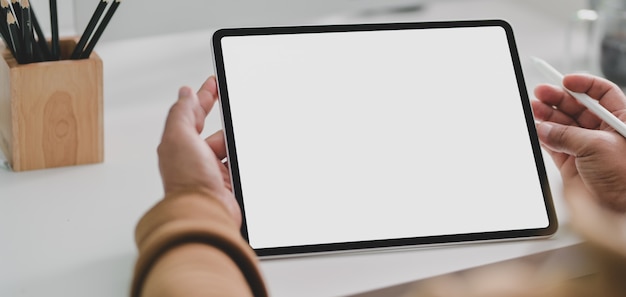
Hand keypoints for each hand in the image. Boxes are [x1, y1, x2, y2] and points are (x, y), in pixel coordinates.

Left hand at [157, 76, 240, 224]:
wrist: (205, 213)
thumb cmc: (187, 182)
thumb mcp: (179, 137)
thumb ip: (182, 113)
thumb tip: (185, 93)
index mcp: (179, 145)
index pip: (193, 114)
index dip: (204, 97)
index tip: (214, 82)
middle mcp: (194, 159)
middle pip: (215, 132)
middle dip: (227, 123)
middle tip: (237, 109)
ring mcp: (212, 172)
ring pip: (230, 149)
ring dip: (236, 144)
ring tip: (242, 142)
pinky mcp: (228, 185)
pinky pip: (239, 165)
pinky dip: (243, 160)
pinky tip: (246, 158)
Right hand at [532, 74, 625, 211]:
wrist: (619, 210)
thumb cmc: (625, 178)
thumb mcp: (597, 146)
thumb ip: (567, 135)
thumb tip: (546, 127)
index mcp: (621, 120)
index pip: (602, 93)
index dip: (583, 84)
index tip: (565, 80)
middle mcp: (604, 132)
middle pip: (578, 107)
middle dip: (559, 99)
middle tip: (540, 92)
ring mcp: (587, 148)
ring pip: (563, 126)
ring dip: (547, 116)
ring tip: (533, 109)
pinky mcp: (572, 165)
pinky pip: (554, 145)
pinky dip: (544, 137)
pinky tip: (536, 128)